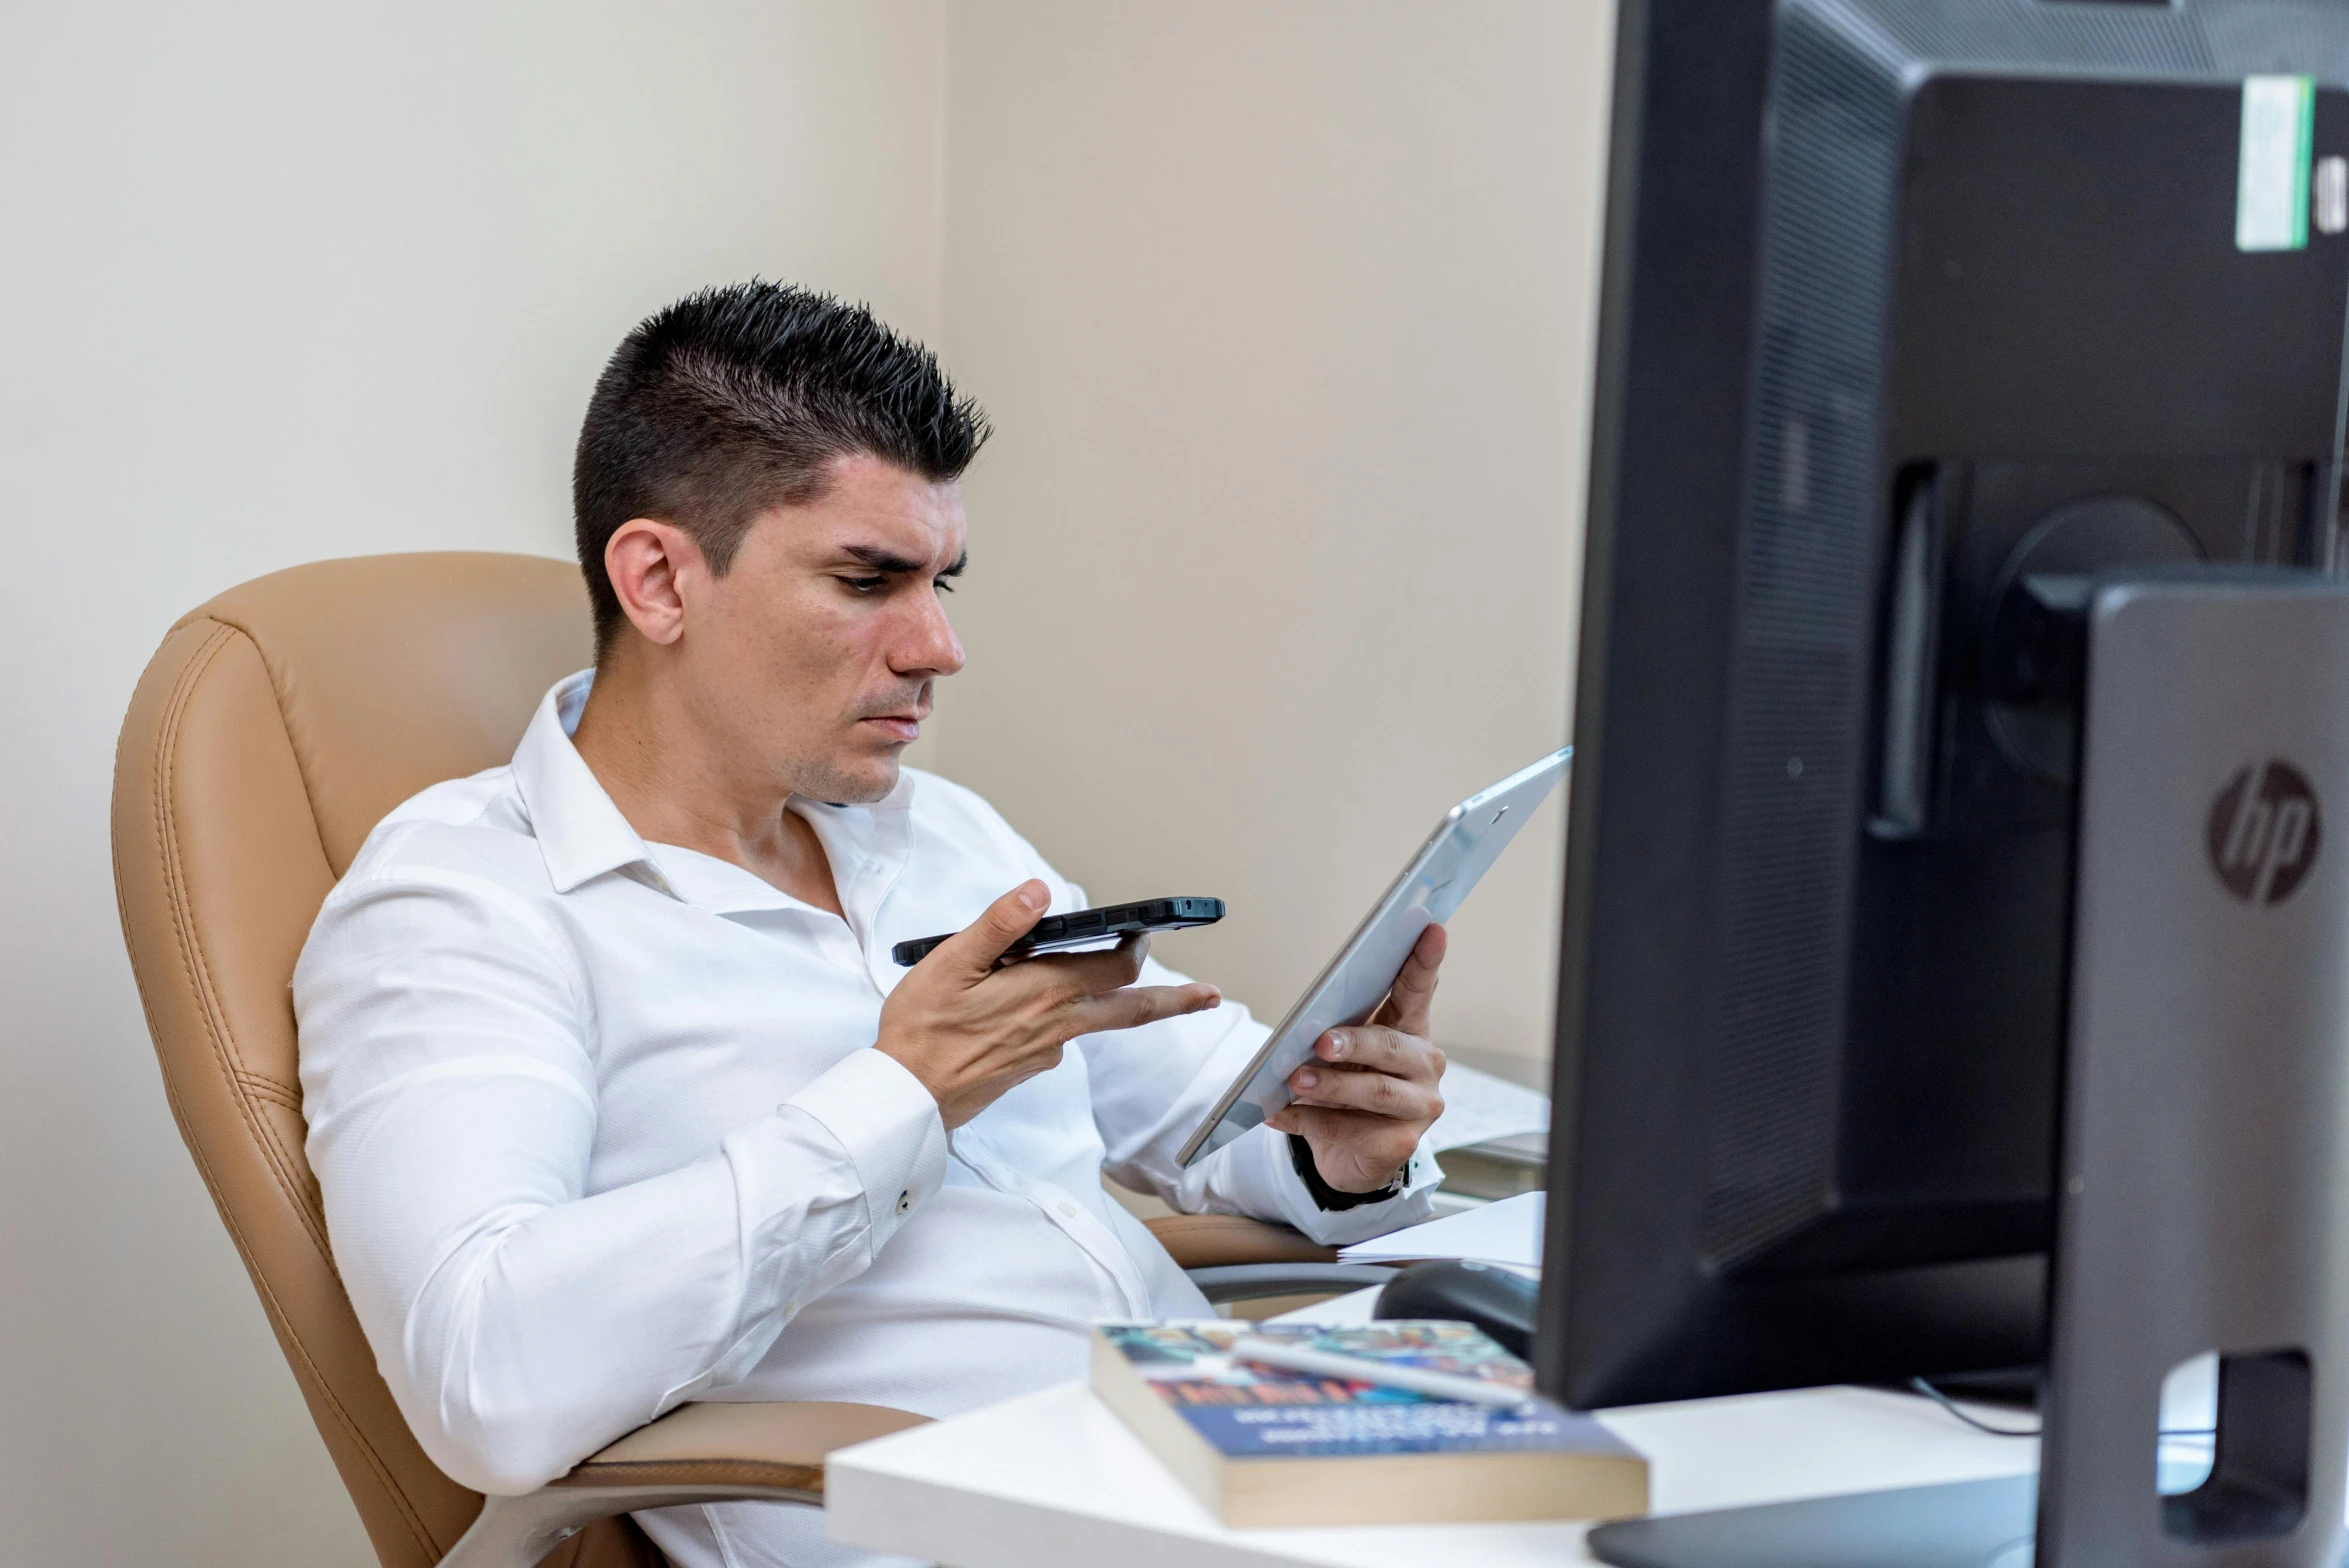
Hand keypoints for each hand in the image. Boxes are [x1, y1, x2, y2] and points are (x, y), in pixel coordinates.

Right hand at [878, 880, 1222, 1128]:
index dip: (1137, 944)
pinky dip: (1060, 1016)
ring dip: (1117, 1003)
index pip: (1116, 967)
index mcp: (1045, 992)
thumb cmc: (921, 1031)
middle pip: (1132, 1009)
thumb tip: (1039, 893)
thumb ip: (999, 925)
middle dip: (1174, 1000)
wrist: (907, 1101)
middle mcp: (1058, 1025)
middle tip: (1209, 996)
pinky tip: (1026, 1005)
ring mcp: (1047, 1051)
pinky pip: (1060, 1036)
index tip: (1152, 928)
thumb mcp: (950, 964)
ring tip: (1114, 979)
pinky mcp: (1030, 1068)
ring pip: (1098, 1022)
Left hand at [1266, 924, 1446, 1192]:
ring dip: (1330, 1085)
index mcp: (1410, 1029)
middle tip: (1320, 1041)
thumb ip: (1334, 1031)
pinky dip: (1311, 1121)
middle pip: (1392, 1046)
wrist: (1349, 1155)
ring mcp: (1420, 1106)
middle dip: (1354, 1042)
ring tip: (1294, 1080)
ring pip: (1376, 1091)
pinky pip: (1354, 1130)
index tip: (1431, 927)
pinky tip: (1279, 1113)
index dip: (1424, 960)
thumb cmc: (1345, 1090)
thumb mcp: (1340, 1055)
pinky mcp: (1403, 1144)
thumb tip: (1306, 1027)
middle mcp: (1425, 1064)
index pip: (1418, 989)